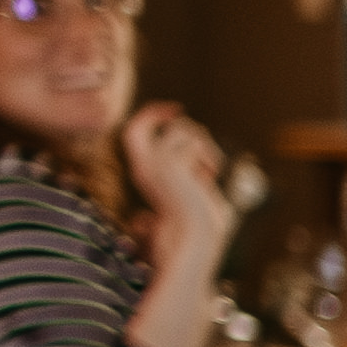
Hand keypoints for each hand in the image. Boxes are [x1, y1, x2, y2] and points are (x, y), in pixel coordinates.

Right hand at [121, 105, 236, 255]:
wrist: (198, 237)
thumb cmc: (200, 221)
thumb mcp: (191, 186)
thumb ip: (186, 163)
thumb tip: (194, 138)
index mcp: (145, 173)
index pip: (134, 132)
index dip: (150, 115)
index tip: (174, 109)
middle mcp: (143, 167)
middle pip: (150, 123)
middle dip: (178, 123)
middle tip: (196, 134)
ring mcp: (155, 165)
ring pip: (181, 129)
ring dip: (204, 144)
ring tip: (211, 169)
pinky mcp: (170, 165)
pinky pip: (193, 142)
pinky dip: (208, 155)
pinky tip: (212, 175)